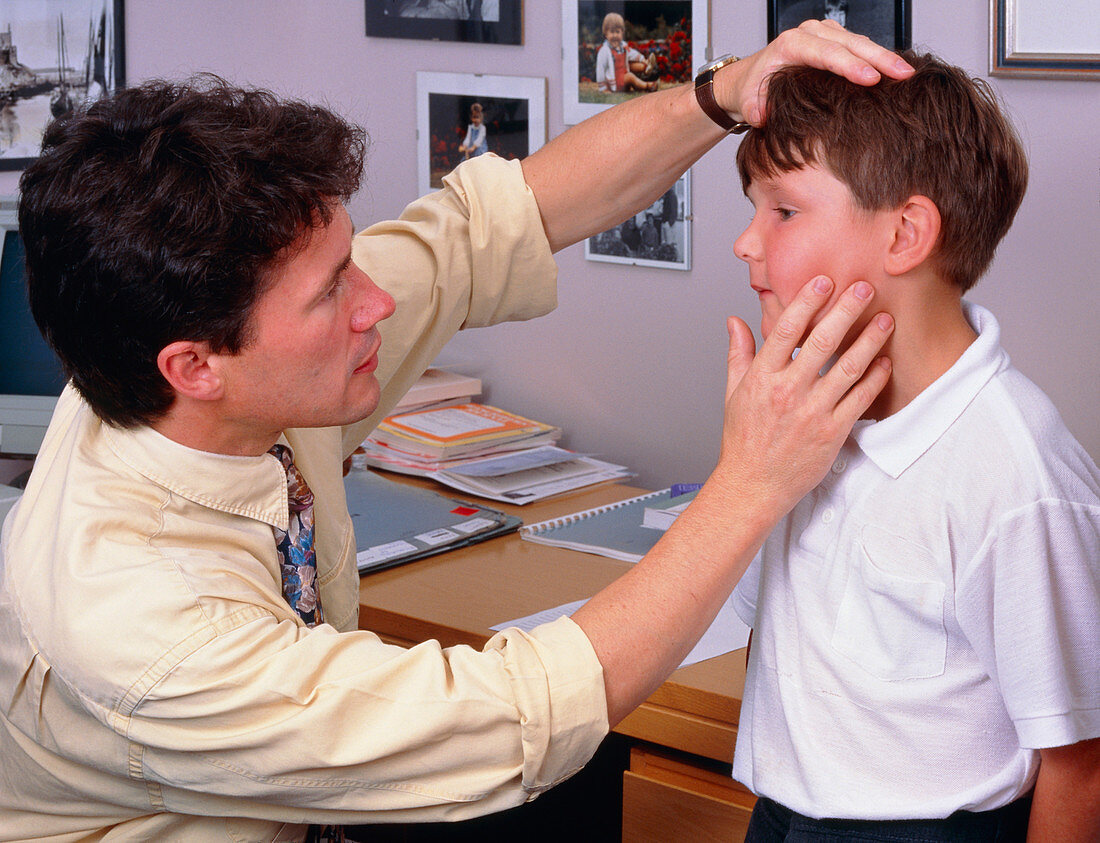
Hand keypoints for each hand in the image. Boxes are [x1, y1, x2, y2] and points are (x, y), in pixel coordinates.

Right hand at [714, 276, 892, 521]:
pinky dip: (874, 379)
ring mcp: (811, 413)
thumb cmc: (743, 442)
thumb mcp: (733, 393)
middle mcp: (787, 392)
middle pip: (821, 342)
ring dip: (869, 341)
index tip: (822, 282)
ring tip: (885, 320)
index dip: (805, 303)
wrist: (752, 486)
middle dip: (844, 311)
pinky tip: (884, 362)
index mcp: (761, 379)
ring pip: (847, 368)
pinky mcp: (831, 433)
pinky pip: (859, 400)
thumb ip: (738, 354)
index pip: (785, 331)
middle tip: (863, 287)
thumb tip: (735, 322)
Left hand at [718, 19, 913, 125]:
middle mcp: (810, 33)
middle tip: (903, 74)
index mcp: (791, 43)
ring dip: (884, 57)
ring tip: (907, 73)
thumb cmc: (754, 89)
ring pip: (860, 41)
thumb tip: (763, 116)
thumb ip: (755, 110)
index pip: (827, 53)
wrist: (751, 77)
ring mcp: (825, 34)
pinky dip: (877, 57)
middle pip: (851, 43)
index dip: (851, 66)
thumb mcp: (749, 103)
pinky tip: (894, 71)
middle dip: (879, 59)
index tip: (872, 79)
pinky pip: (860, 46)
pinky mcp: (835, 40)